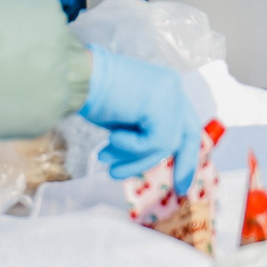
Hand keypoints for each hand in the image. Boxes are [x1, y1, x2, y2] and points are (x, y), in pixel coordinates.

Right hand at [80, 48, 200, 182]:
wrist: (79, 77)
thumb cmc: (94, 97)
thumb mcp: (127, 122)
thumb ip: (142, 135)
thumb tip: (143, 163)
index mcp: (167, 89)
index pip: (185, 125)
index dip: (186, 153)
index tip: (182, 179)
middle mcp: (174, 87)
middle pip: (188, 134)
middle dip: (185, 164)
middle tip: (179, 189)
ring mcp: (171, 93)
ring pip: (165, 143)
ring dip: (134, 157)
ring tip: (106, 158)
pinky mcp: (162, 101)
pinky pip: (155, 141)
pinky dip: (132, 147)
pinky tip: (111, 137)